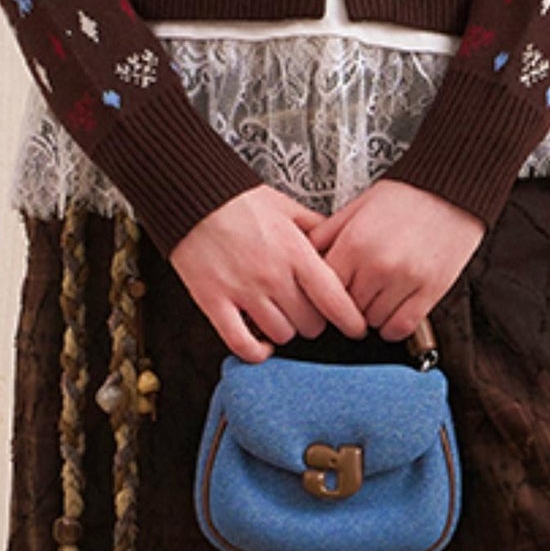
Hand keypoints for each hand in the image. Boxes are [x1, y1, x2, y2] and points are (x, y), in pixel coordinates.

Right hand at [170, 184, 372, 361]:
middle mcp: (272, 275)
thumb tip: (338, 244)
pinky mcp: (214, 302)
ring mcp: (242, 291)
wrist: (193, 199)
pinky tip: (261, 344)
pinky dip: (256, 351)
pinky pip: (241, 343)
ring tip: (280, 318)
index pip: (334, 299)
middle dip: (313, 321)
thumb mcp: (287, 207)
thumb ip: (316, 228)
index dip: (351, 320)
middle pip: (310, 323)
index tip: (356, 328)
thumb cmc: (239, 202)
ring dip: (285, 331)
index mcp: (295, 252)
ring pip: (281, 335)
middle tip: (306, 312)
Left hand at [302, 177, 485, 341]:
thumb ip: (329, 233)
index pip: (324, 288)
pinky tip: (394, 309)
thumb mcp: (358, 205)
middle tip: (359, 288)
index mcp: (355, 242)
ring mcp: (405, 280)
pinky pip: (401, 327)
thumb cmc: (407, 197)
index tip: (332, 290)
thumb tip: (305, 255)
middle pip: (347, 308)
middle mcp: (378, 265)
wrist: (452, 191)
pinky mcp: (430, 291)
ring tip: (379, 294)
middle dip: (350, 302)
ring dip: (372, 313)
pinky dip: (393, 326)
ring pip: (372, 321)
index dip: (326, 291)